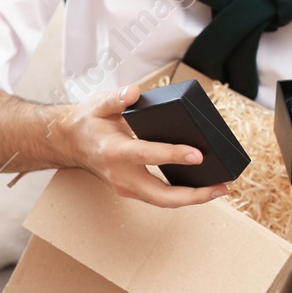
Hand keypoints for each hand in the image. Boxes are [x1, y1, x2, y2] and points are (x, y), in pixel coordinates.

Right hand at [61, 84, 229, 207]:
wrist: (70, 142)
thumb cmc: (89, 121)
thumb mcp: (98, 103)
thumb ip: (116, 98)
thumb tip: (134, 92)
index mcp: (114, 151)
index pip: (147, 154)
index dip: (173, 155)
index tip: (197, 153)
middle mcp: (121, 175)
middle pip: (161, 195)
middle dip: (193, 195)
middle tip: (221, 186)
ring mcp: (126, 186)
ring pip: (163, 201)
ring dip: (192, 198)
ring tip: (220, 188)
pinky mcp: (132, 190)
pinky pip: (160, 197)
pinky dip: (183, 195)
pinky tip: (202, 187)